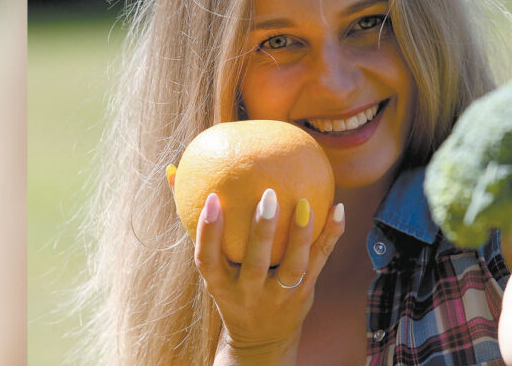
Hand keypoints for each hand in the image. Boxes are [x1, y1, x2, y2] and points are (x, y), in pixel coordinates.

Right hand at [194, 190, 344, 361]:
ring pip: (293, 266)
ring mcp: (278, 297)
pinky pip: (320, 261)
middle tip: (268, 193)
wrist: (261, 339)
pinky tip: (338, 208)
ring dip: (300, 235)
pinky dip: (330, 236)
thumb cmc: (230, 286)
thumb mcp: (210, 264)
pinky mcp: (304, 294)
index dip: (209, 231)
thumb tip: (173, 171)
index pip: (208, 259)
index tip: (213, 197)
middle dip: (261, 231)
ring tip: (307, 202)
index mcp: (219, 284)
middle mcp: (247, 293)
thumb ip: (195, 222)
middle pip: (255, 263)